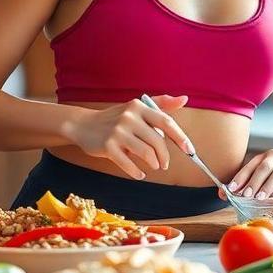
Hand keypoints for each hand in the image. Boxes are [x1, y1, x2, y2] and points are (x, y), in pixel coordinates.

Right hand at [61, 94, 192, 179]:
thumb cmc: (115, 118)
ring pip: (146, 153)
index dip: (180, 137)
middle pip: (157, 141)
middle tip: (164, 164)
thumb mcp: (136, 107)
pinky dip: (137, 172)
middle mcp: (128, 117)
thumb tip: (184, 99)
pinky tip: (139, 173)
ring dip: (153, 163)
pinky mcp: (107, 146)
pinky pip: (129, 164)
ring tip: (152, 165)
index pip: (166, 121)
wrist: (83, 125)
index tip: (190, 150)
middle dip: (165, 156)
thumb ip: (160, 104)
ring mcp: (117, 132)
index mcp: (139, 107)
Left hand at [223, 149, 272, 199]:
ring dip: (268, 186)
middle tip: (246, 195)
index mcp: (266, 156)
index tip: (232, 189)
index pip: (251, 165)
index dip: (241, 177)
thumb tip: (222, 195)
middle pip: (264, 168)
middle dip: (254, 182)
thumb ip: (247, 183)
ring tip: (260, 198)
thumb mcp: (266, 172)